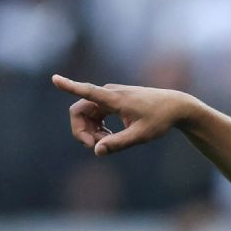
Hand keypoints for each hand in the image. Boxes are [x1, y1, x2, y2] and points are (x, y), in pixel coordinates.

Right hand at [51, 75, 195, 155]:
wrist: (175, 107)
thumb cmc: (160, 119)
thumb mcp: (141, 135)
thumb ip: (119, 143)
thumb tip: (97, 151)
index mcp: (114, 98)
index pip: (87, 91)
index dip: (69, 86)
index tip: (54, 79)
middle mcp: (109, 93)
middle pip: (79, 111)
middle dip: (82, 131)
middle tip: (96, 147)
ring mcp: (109, 96)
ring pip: (86, 114)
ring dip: (91, 131)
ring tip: (108, 143)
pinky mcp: (112, 101)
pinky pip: (94, 114)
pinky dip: (97, 128)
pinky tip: (109, 137)